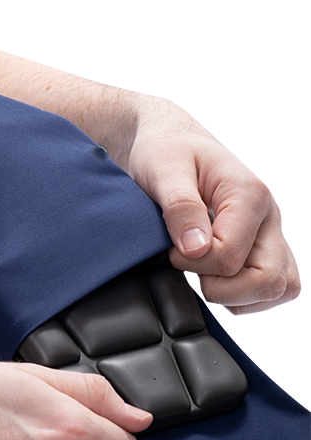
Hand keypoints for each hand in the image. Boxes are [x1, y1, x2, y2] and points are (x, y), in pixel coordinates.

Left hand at [127, 101, 299, 312]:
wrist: (171, 144)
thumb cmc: (167, 152)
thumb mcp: (164, 171)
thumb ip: (180, 208)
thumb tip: (196, 249)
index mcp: (249, 195)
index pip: (230, 257)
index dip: (194, 263)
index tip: (171, 250)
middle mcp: (267, 217)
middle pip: (267, 279)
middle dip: (223, 289)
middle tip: (191, 272)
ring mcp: (268, 235)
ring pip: (276, 287)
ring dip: (236, 295)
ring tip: (203, 275)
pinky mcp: (261, 248)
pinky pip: (271, 287)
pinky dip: (244, 295)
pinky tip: (215, 280)